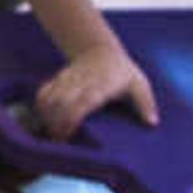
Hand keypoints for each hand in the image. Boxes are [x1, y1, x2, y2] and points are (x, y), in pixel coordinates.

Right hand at [34, 43, 156, 139]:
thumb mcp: (140, 84)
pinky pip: (43, 93)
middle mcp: (80, 83)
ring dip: (46, 117)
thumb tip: (152, 123)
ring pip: (48, 97)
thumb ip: (146, 104)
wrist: (100, 50)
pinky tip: (46, 121)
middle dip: (54, 123)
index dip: (70, 120)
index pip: (80, 103)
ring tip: (52, 134)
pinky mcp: (57, 80)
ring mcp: (67, 80)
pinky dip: (41, 107)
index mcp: (100, 86)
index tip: (67, 135)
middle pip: (59, 102)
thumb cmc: (123, 72)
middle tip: (59, 142)